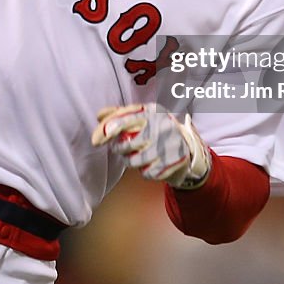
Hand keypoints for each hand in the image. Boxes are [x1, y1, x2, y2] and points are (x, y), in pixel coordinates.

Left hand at [91, 103, 210, 188]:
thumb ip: (119, 114)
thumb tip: (99, 116)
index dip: (110, 128)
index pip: (126, 118)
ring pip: (135, 161)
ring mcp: (168, 144)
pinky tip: (148, 164)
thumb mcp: (141, 115)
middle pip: (128, 144)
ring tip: (133, 156)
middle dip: (118, 149)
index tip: (96, 140)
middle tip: (118, 148)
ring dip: (129, 161)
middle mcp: (161, 126)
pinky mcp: (174, 161)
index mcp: (151, 111)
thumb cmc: (156, 128)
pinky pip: (147, 172)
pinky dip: (144, 171)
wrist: (187, 144)